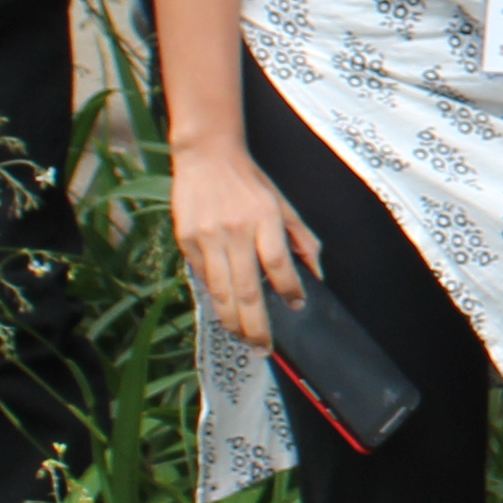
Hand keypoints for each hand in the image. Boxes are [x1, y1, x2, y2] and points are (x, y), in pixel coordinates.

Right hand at [164, 134, 315, 346]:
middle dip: (256, 325)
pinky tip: (225, 311)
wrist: (207, 156)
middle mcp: (235, 231)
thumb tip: (316, 273)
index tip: (297, 305)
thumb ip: (302, 238)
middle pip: (247, 289)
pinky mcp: (187, 241)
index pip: (279, 264)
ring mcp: (207, 237)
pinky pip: (203, 278)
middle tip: (265, 347)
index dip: (289, 289)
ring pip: (221, 292)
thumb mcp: (282, 204)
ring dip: (233, 321)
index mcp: (264, 219)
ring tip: (244, 338)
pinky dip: (215, 298)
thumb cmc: (249, 181)